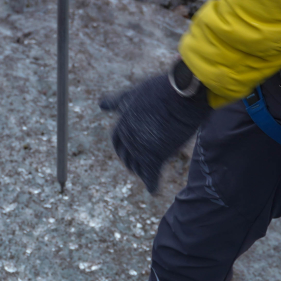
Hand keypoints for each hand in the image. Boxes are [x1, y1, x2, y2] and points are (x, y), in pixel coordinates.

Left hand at [99, 62, 211, 193]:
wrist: (180, 94)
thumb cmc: (160, 90)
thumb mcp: (133, 93)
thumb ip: (117, 101)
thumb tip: (100, 104)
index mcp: (123, 123)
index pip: (117, 140)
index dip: (122, 146)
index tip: (127, 150)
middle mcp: (128, 138)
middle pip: (126, 155)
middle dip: (131, 161)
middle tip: (137, 166)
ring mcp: (141, 148)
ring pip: (138, 166)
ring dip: (141, 172)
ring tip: (147, 176)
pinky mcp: (156, 155)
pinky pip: (151, 175)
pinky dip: (152, 184)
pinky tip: (153, 191)